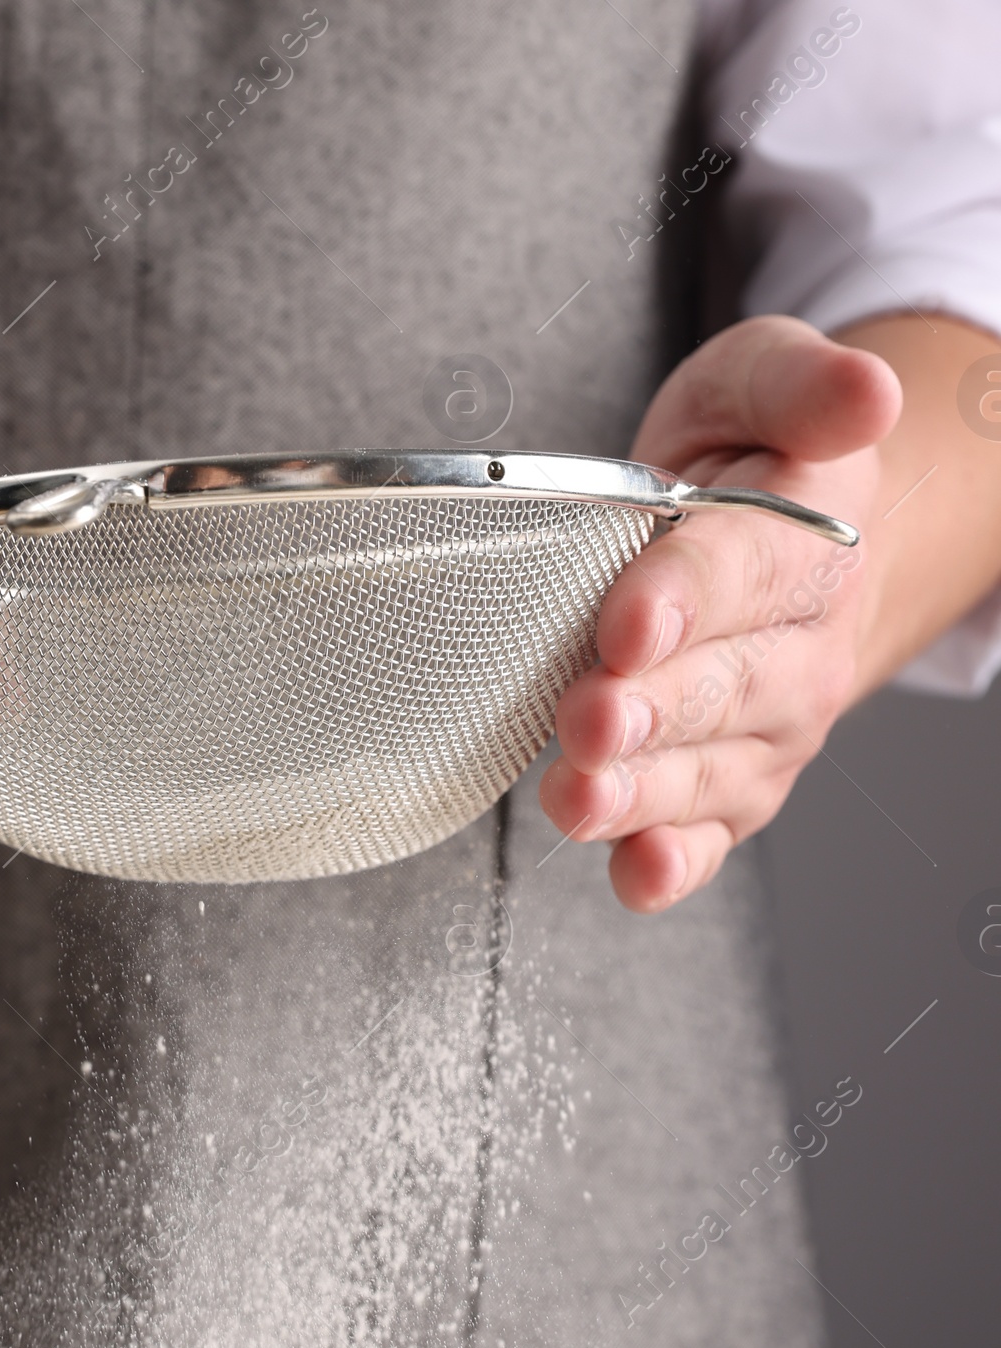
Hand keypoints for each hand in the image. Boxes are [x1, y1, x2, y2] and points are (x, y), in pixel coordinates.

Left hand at [539, 315, 900, 911]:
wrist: (791, 553)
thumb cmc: (751, 464)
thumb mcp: (760, 382)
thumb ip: (800, 381)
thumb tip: (864, 388)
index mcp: (808, 540)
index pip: (746, 570)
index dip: (685, 597)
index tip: (628, 621)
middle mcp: (799, 651)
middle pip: (722, 688)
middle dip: (650, 709)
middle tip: (589, 717)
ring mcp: (766, 733)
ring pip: (704, 774)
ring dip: (638, 793)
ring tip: (577, 795)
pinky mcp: (729, 793)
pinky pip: (705, 843)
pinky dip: (668, 866)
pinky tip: (633, 872)